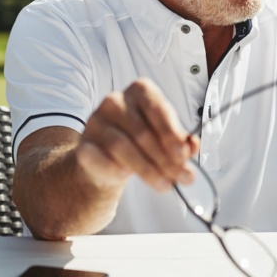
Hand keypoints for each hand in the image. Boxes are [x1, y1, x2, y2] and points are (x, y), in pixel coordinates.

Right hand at [75, 78, 198, 193]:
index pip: (158, 109)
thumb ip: (181, 141)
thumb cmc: (142, 142)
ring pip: (123, 147)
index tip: (183, 155)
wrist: (109, 159)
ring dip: (148, 170)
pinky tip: (126, 177)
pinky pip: (100, 159)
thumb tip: (193, 146)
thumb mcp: (166, 138)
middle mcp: (115, 101)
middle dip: (165, 160)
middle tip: (181, 177)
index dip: (172, 134)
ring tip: (165, 185)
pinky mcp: (83, 145)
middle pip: (143, 133)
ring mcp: (96, 122)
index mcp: (140, 91)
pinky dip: (116, 171)